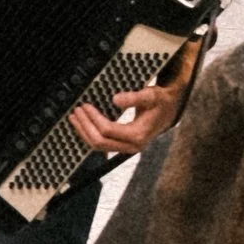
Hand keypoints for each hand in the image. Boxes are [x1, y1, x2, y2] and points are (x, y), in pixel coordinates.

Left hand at [67, 37, 198, 160]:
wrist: (169, 111)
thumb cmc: (160, 102)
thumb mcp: (150, 95)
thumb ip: (133, 97)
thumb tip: (115, 99)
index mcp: (138, 135)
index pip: (108, 130)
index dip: (93, 118)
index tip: (85, 105)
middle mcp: (132, 146)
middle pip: (100, 142)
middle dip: (85, 126)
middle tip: (76, 111)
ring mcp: (127, 148)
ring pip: (98, 146)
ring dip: (84, 132)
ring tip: (74, 117)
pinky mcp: (123, 146)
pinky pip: (102, 144)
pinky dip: (89, 134)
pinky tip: (82, 124)